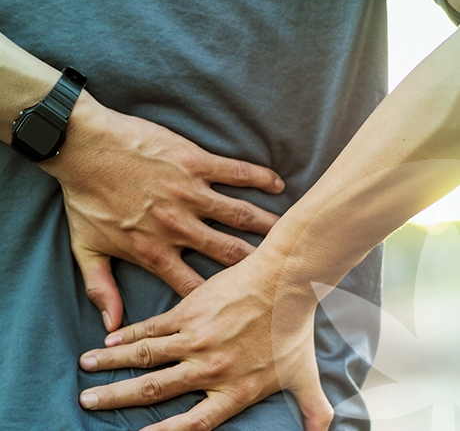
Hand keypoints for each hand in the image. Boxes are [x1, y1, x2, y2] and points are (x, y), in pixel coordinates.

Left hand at [41, 91, 283, 330]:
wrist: (83, 146)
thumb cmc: (85, 197)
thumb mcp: (86, 248)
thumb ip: (100, 289)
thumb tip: (112, 326)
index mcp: (155, 251)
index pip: (195, 286)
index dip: (221, 300)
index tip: (244, 305)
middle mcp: (179, 227)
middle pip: (229, 253)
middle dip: (257, 265)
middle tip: (283, 271)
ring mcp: (190, 193)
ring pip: (239, 214)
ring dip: (268, 225)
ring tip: (291, 233)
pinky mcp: (195, 163)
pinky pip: (235, 172)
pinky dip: (259, 179)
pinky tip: (278, 184)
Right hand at [78, 252, 333, 430]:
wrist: (284, 281)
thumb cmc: (294, 326)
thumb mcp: (305, 375)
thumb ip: (313, 410)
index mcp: (233, 390)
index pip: (190, 425)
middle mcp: (208, 369)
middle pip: (153, 392)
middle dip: (116, 398)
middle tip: (87, 401)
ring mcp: (195, 338)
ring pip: (144, 357)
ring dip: (111, 365)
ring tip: (86, 369)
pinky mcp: (189, 310)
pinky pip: (151, 328)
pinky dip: (128, 335)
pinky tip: (110, 338)